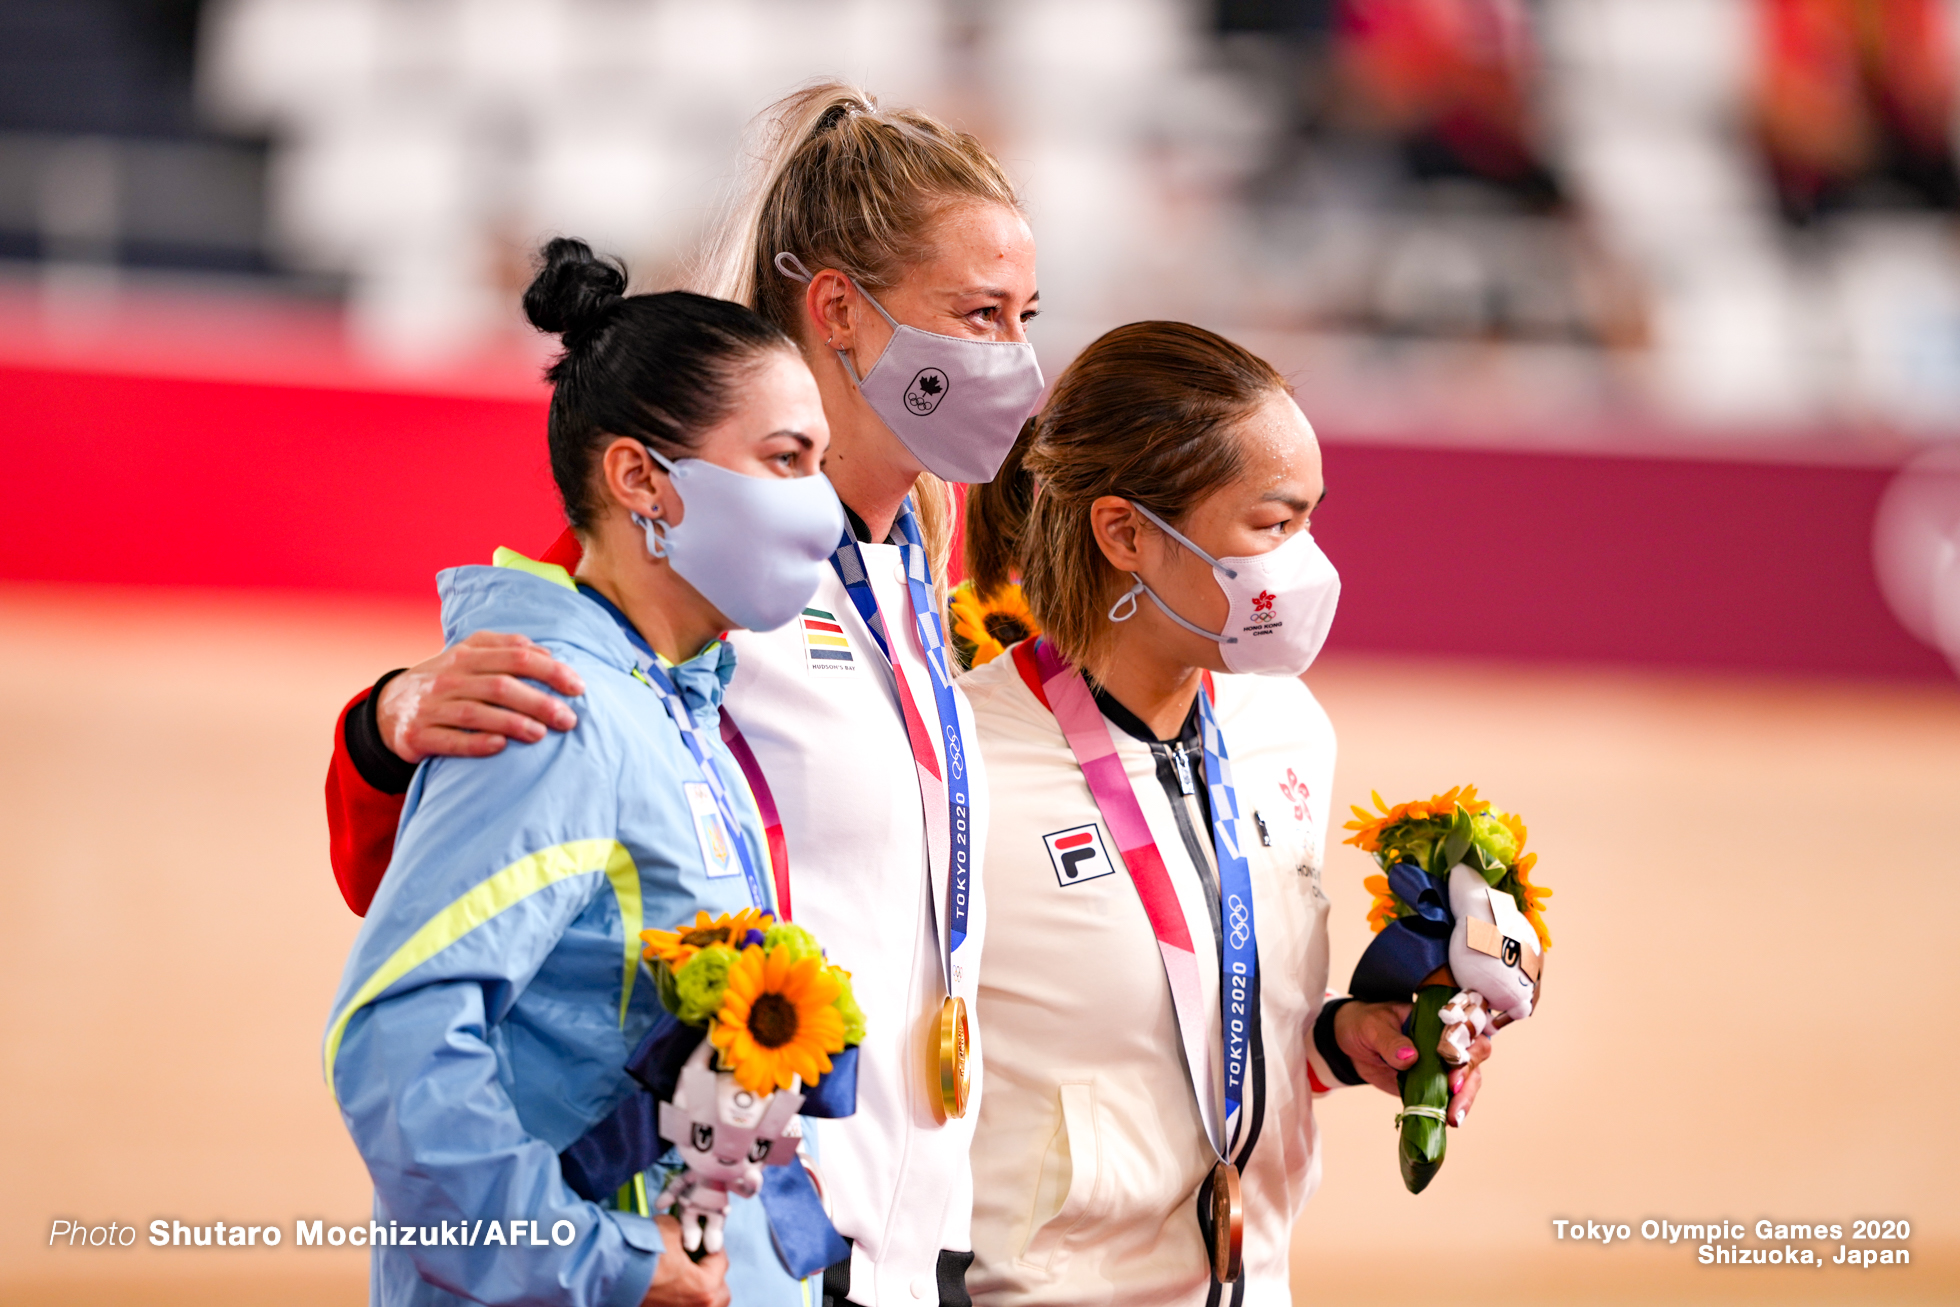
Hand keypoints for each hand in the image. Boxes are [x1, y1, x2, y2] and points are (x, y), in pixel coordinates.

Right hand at [376, 632, 584, 762]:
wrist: (388, 709)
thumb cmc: (445, 681)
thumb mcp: (468, 655)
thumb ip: (505, 648)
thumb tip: (548, 654)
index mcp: (466, 654)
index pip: (516, 656)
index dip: (551, 671)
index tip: (579, 687)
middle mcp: (449, 677)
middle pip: (501, 685)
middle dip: (540, 701)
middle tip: (570, 719)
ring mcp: (432, 707)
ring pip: (477, 712)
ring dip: (513, 723)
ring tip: (543, 734)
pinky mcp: (418, 735)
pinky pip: (450, 740)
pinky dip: (476, 743)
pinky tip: (501, 747)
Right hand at [641, 1214, 729, 1306]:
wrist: (608, 1272)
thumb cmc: (640, 1253)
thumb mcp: (669, 1228)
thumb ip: (685, 1229)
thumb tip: (685, 1230)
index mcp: (705, 1287)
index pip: (721, 1261)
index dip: (710, 1244)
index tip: (701, 1238)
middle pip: (719, 1291)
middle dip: (712, 1274)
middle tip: (698, 1259)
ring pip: (705, 1303)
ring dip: (701, 1290)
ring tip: (686, 1275)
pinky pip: (683, 1305)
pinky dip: (683, 1298)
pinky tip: (672, 1285)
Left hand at [1333, 999, 1491, 1126]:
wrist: (1348, 1042)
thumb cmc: (1365, 1023)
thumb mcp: (1373, 1026)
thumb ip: (1391, 1040)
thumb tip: (1410, 1057)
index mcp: (1436, 1018)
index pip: (1464, 1027)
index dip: (1464, 1045)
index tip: (1452, 1063)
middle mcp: (1445, 1040)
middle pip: (1474, 1056)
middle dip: (1468, 1077)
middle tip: (1454, 1094)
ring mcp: (1440, 1064)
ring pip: (1466, 1081)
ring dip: (1464, 1100)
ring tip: (1453, 1118)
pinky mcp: (1431, 1085)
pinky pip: (1447, 1099)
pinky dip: (1449, 1111)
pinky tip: (1444, 1123)